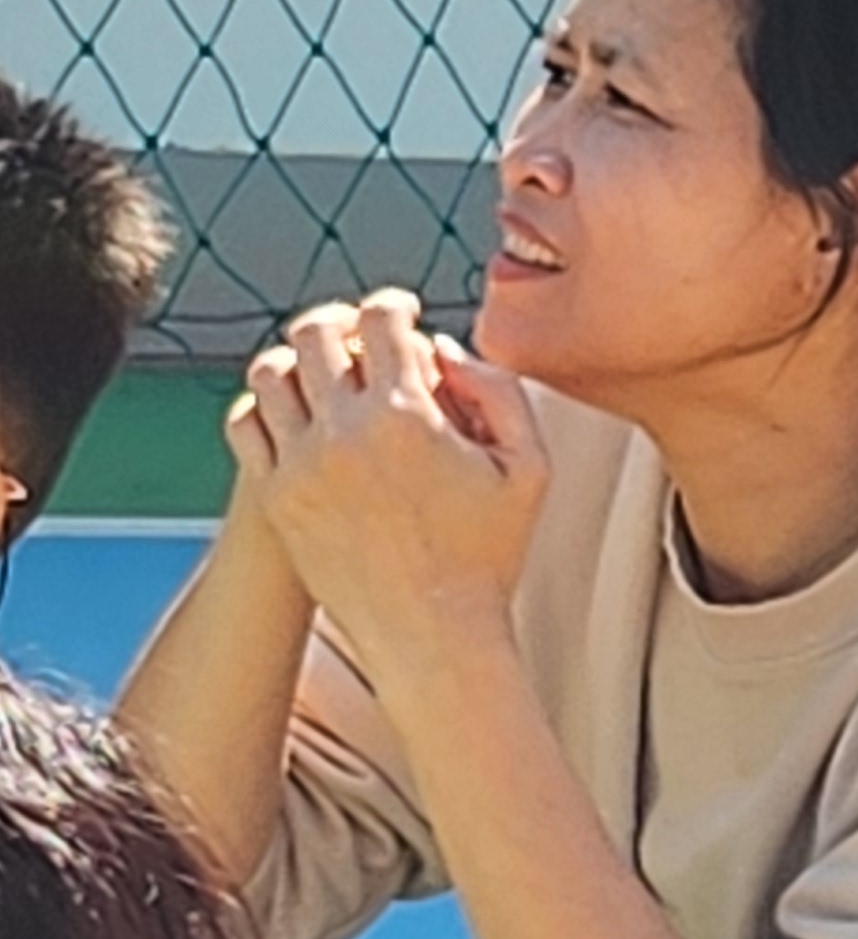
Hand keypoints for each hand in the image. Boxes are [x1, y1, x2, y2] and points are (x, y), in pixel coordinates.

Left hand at [237, 292, 546, 687]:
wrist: (432, 634)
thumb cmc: (490, 553)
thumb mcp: (532, 467)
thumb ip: (499, 391)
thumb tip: (443, 349)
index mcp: (409, 416)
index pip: (380, 320)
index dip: (393, 304)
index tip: (403, 312)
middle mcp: (345, 433)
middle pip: (313, 333)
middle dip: (339, 321)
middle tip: (358, 335)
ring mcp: (301, 466)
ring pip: (269, 372)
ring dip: (296, 360)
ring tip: (323, 373)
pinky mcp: (276, 497)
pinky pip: (245, 424)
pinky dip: (264, 405)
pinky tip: (297, 415)